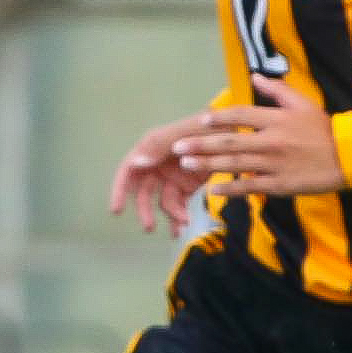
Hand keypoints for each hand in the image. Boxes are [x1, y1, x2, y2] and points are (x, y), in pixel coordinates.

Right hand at [108, 113, 209, 233]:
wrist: (235, 130)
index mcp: (151, 148)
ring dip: (171, 214)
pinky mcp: (187, 186)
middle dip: (145, 210)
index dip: (120, 190)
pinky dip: (179, 217)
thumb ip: (160, 144)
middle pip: (144, 191)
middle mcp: (158, 164)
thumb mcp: (186, 130)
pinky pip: (179, 204)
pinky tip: (180, 229)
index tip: (116, 210)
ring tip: (184, 222)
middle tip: (149, 227)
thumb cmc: (209, 124)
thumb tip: (136, 162)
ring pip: (163, 201)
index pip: (128, 171)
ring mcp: (172, 176)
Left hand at [170, 77, 348, 198]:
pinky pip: (249, 186)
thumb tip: (255, 76)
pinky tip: (212, 190)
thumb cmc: (324, 128)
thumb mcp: (303, 104)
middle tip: (178, 147)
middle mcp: (272, 140)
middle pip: (230, 142)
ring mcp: (274, 164)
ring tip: (186, 163)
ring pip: (234, 164)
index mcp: (277, 119)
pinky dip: (230, 188)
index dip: (219, 118)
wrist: (350, 155)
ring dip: (207, 164)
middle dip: (200, 144)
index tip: (201, 121)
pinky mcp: (279, 184)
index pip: (241, 116)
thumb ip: (277, 91)